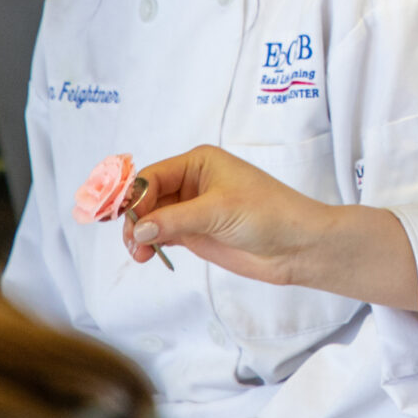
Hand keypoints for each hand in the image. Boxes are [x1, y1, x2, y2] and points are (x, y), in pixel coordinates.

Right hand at [128, 145, 417, 309]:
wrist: (298, 247)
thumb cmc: (269, 215)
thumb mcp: (219, 211)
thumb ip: (174, 220)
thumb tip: (138, 230)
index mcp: (199, 162)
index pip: (152, 176)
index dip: (132, 196)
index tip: (120, 219)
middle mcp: (192, 182)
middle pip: (146, 197)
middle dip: (134, 218)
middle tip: (132, 242)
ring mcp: (193, 209)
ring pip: (150, 218)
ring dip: (139, 234)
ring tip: (140, 254)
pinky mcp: (195, 233)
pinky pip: (161, 234)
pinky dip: (149, 244)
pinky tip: (147, 255)